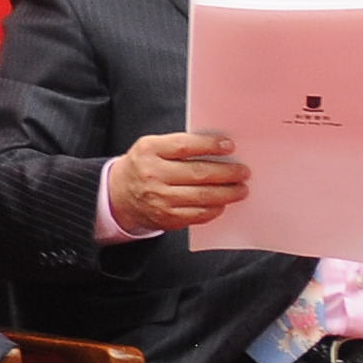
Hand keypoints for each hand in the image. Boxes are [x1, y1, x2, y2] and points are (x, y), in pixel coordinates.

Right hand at [112, 131, 250, 232]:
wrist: (120, 194)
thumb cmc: (144, 166)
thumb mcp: (152, 148)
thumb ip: (179, 146)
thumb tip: (218, 150)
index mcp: (148, 150)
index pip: (184, 146)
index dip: (209, 145)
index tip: (229, 146)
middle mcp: (152, 174)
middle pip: (198, 173)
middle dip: (227, 173)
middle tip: (243, 172)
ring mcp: (159, 198)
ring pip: (202, 196)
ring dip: (227, 193)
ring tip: (241, 189)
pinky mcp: (167, 217)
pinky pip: (198, 214)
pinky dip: (215, 209)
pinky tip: (223, 203)